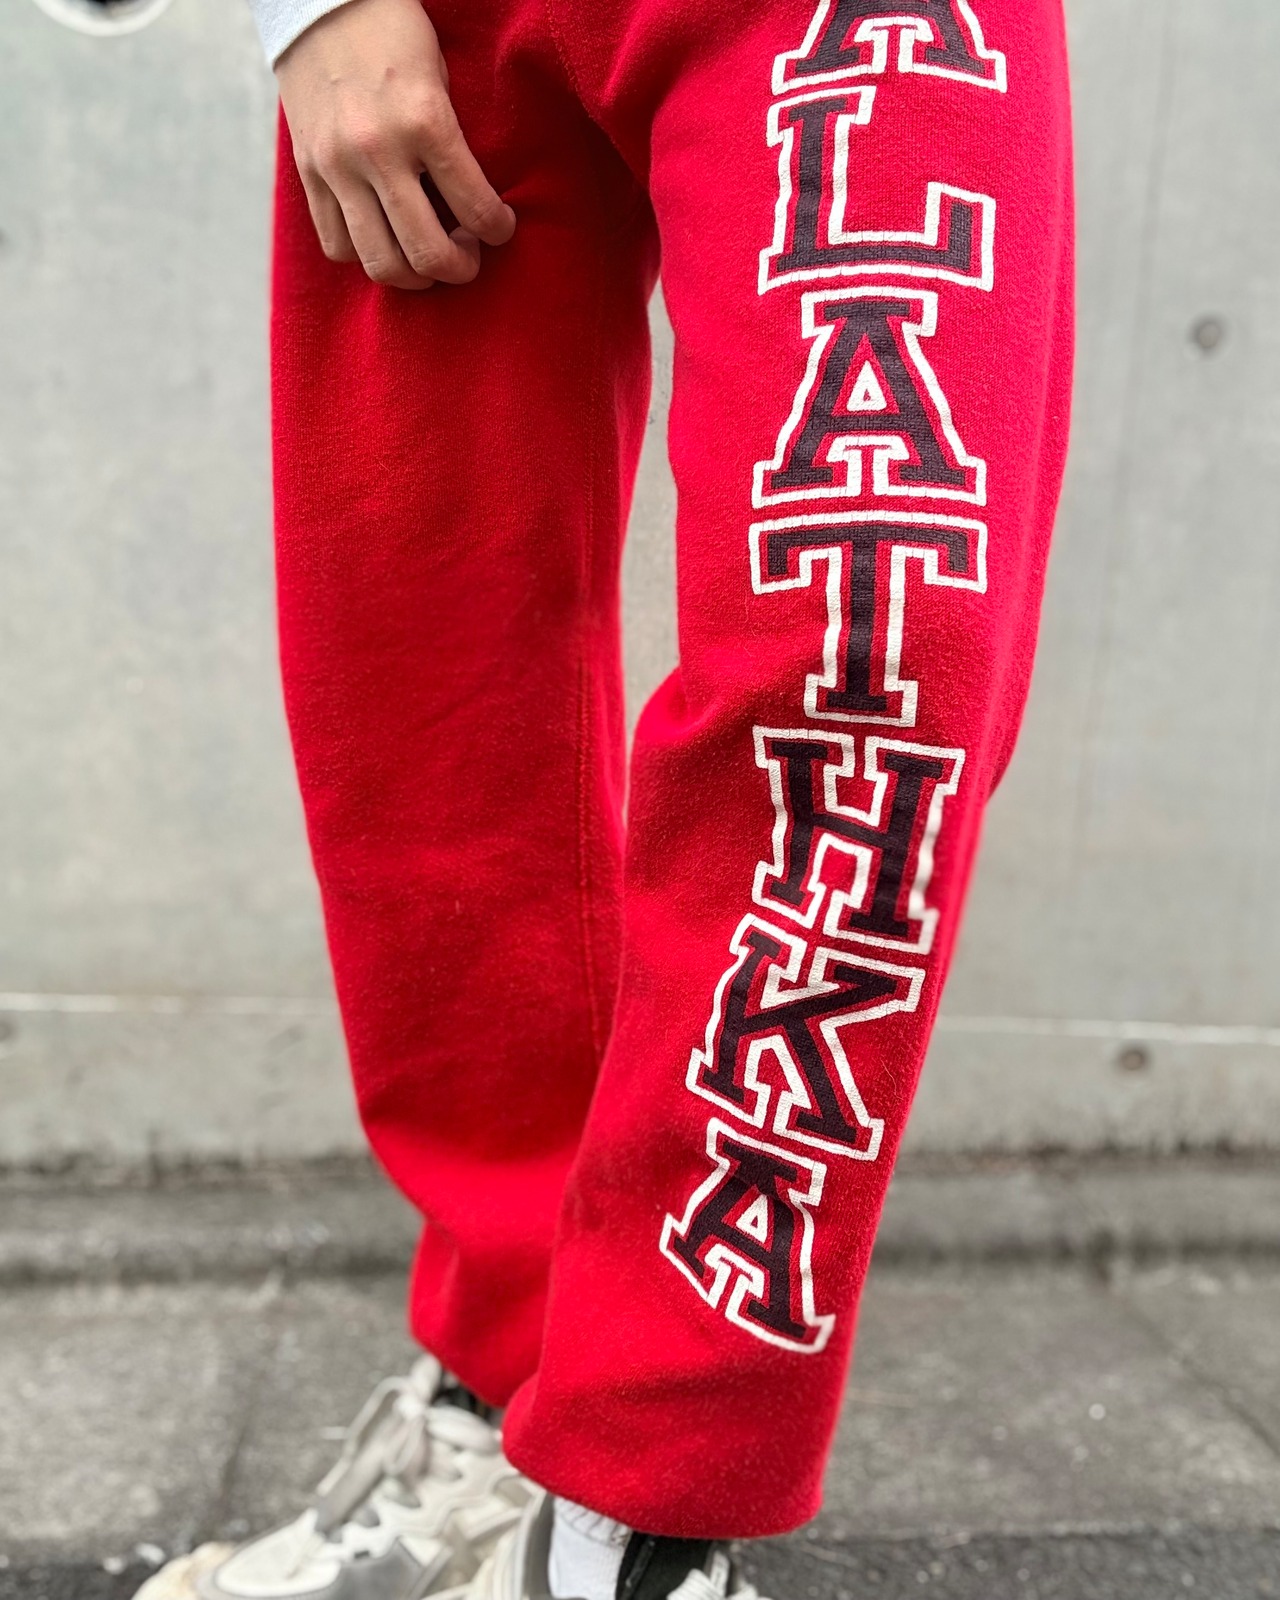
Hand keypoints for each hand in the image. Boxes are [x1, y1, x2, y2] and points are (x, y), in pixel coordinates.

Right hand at [275, 0, 515, 290]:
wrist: (317, 2)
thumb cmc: (393, 36)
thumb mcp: (439, 81)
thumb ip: (451, 145)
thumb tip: (472, 208)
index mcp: (424, 121)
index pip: (476, 209)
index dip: (498, 230)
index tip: (500, 227)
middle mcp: (378, 151)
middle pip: (426, 254)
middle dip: (459, 269)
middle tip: (468, 257)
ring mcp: (337, 166)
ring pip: (380, 263)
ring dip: (415, 277)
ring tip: (428, 259)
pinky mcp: (309, 173)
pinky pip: (338, 245)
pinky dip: (367, 256)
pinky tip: (386, 239)